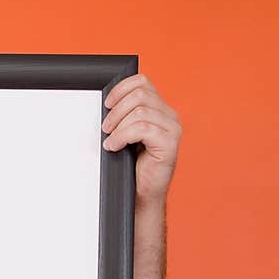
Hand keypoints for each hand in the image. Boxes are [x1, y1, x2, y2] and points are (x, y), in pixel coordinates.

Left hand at [102, 73, 181, 206]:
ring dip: (118, 126)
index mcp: (160, 110)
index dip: (121, 89)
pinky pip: (142, 128)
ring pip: (140, 111)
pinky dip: (123, 136)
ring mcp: (172, 129)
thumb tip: (107, 103)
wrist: (142, 196)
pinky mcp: (170, 143)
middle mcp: (170, 116)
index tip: (107, 104)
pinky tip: (115, 146)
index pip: (142, 82)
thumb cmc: (134, 168)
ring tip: (110, 140)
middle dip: (117, 110)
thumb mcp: (128, 136)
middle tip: (105, 128)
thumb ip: (126, 116)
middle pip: (140, 94)